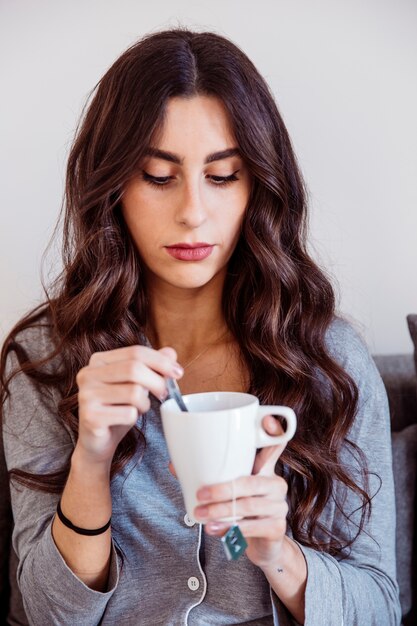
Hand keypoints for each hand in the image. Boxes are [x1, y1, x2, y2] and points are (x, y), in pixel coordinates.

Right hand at [75, 345, 182, 464]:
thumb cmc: (118, 409)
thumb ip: (152, 366)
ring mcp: (86, 395)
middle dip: (157, 381)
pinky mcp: (90, 416)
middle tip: (165, 394)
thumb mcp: (137, 384)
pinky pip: (128, 413)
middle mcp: (88, 374)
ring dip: (145, 403)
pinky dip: (135, 417)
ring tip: (139, 408)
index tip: (178, 373)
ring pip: (133, 392)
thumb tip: (170, 353)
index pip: (135, 352)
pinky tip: (127, 419)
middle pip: (134, 369)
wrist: (97, 442)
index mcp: (99, 360)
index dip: (161, 361)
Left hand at [193, 415, 288, 568]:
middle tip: (201, 494)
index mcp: (265, 468)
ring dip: (222, 510)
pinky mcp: (277, 527)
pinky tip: (215, 528)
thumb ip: (207, 475)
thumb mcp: (229, 488)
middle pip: (252, 482)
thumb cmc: (241, 507)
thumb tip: (174, 464)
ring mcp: (279, 506)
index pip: (276, 445)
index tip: (266, 421)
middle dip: (224, 489)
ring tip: (202, 514)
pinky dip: (232, 528)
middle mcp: (276, 484)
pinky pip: (253, 527)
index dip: (275, 431)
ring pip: (250, 505)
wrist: (261, 542)